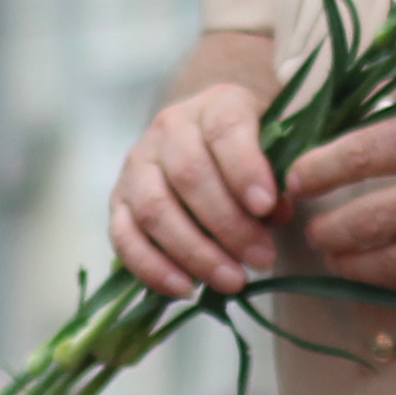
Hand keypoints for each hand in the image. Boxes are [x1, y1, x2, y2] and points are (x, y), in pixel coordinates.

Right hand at [113, 82, 285, 300]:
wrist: (203, 133)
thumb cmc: (248, 148)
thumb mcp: (273, 147)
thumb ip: (277, 177)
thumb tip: (274, 213)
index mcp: (214, 106)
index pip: (224, 130)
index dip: (244, 168)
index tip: (267, 206)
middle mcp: (168, 129)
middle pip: (189, 175)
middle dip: (229, 225)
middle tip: (262, 259)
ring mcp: (137, 164)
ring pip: (155, 209)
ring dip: (195, 252)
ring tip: (233, 281)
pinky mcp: (118, 200)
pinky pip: (124, 237)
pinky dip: (153, 267)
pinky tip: (185, 288)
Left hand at [290, 78, 395, 304]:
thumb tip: (375, 138)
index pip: (360, 155)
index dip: (315, 170)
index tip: (295, 177)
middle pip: (361, 221)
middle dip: (325, 227)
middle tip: (313, 223)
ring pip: (387, 264)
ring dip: (352, 261)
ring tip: (339, 252)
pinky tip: (389, 269)